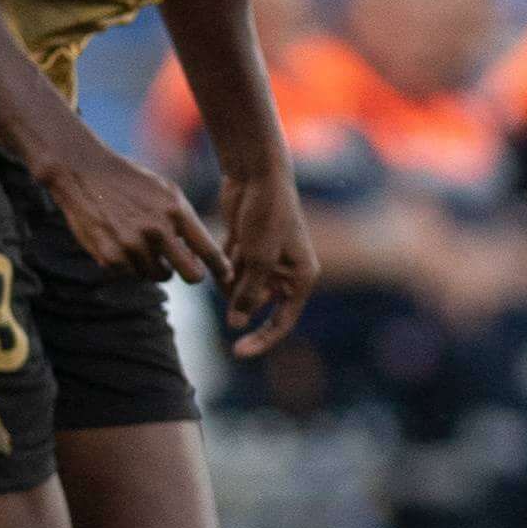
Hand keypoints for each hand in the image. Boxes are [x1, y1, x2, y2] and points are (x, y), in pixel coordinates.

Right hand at [37, 138, 230, 287]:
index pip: (208, 250)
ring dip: (153, 266)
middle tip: (183, 269)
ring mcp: (134, 245)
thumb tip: (200, 256)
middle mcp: (158, 230)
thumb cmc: (129, 181)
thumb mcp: (164, 191)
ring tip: (140, 243)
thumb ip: (184, 220)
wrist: (83, 172)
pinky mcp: (111, 256)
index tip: (227, 276)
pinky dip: (127, 264)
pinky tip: (118, 242)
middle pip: (191, 275)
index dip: (221, 268)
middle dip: (191, 275)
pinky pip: (130, 274)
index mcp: (176, 211)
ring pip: (158, 275)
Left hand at [214, 163, 316, 355]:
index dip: (261, 340)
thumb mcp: (258, 258)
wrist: (255, 174)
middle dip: (240, 299)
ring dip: (230, 282)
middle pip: (260, 307)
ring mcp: (267, 263)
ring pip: (241, 291)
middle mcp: (287, 273)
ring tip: (235, 250)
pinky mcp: (248, 251)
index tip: (237, 353)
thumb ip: (248, 294)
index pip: (282, 322)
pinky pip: (232, 274)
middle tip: (232, 278)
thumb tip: (236, 324)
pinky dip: (225, 267)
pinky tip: (229, 244)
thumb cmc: (266, 214)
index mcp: (301, 278)